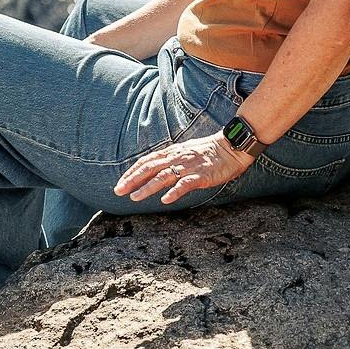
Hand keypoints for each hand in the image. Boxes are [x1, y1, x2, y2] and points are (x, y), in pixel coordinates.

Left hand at [114, 134, 252, 204]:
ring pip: (163, 177)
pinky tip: (165, 199)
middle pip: (150, 168)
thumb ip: (170, 160)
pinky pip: (185, 184)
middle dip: (132, 180)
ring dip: (147, 187)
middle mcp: (176, 158)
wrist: (231, 148)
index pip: (146, 161)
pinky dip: (175, 191)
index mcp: (171, 152)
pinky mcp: (201, 175)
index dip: (132, 172)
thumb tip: (155, 170)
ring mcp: (188, 166)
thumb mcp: (184, 152)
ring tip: (134, 197)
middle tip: (118, 191)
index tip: (120, 182)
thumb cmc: (208, 152)